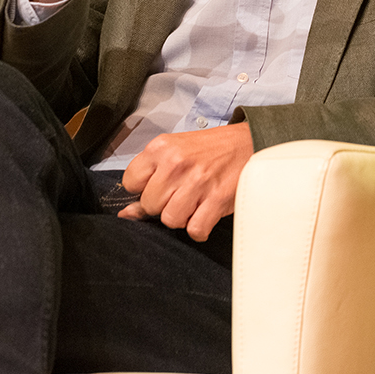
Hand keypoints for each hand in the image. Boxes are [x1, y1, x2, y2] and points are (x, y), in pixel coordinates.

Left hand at [118, 122, 252, 240]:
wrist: (248, 144)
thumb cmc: (209, 149)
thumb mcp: (174, 152)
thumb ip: (149, 178)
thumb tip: (126, 213)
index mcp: (161, 147)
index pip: (130, 183)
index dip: (143, 189)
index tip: (159, 184)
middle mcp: (176, 163)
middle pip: (150, 205)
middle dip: (163, 204)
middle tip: (181, 193)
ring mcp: (197, 182)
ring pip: (170, 220)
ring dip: (182, 217)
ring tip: (194, 202)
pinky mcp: (216, 199)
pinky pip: (195, 230)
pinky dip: (199, 228)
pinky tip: (205, 213)